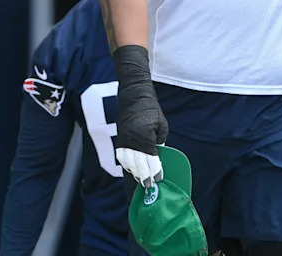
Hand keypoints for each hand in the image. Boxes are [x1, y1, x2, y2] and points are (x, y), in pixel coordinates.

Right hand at [113, 45, 168, 187]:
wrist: (133, 94)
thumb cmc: (150, 108)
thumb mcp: (161, 124)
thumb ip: (159, 141)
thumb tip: (158, 156)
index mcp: (144, 136)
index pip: (150, 159)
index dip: (155, 171)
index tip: (159, 180)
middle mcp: (132, 140)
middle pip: (138, 165)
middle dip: (144, 177)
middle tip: (149, 187)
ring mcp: (123, 140)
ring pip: (128, 163)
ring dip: (135, 174)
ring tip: (141, 182)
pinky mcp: (119, 139)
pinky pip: (122, 157)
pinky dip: (127, 166)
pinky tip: (132, 171)